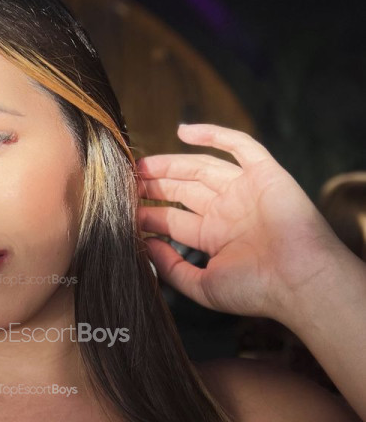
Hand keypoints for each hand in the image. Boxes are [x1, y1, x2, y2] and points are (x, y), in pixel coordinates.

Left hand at [136, 123, 342, 320]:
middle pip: (183, 190)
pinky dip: (214, 134)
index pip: (173, 219)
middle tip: (126, 181)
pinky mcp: (264, 174)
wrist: (299, 281)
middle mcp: (228, 211)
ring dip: (171, 163)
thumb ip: (172, 268)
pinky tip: (183, 131)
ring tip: (141, 164)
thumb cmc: (256, 290)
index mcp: (215, 237)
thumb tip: (146, 245)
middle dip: (154, 184)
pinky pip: (239, 146)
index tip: (122, 209)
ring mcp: (245, 191)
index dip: (148, 212)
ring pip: (202, 166)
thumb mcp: (202, 286)